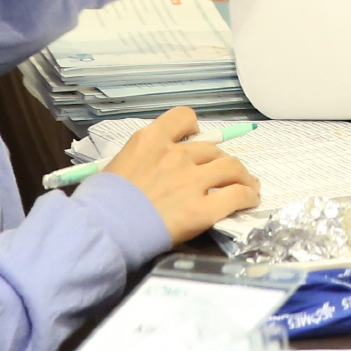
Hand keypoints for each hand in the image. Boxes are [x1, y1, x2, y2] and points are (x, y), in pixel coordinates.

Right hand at [101, 106, 261, 243]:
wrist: (101, 232)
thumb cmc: (100, 204)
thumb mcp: (116, 167)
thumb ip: (141, 160)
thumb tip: (153, 168)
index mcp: (151, 140)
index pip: (183, 118)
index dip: (193, 128)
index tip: (196, 139)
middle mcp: (175, 154)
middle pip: (212, 149)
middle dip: (219, 161)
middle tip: (224, 174)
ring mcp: (190, 181)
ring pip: (231, 167)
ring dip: (242, 175)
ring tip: (247, 185)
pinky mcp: (201, 210)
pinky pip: (236, 195)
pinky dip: (247, 196)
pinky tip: (249, 200)